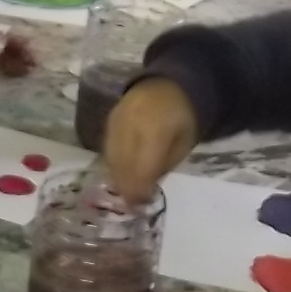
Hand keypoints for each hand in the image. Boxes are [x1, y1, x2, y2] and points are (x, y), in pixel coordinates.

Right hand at [103, 78, 198, 203]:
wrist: (170, 85)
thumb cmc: (184, 119)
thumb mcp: (183, 145)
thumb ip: (163, 166)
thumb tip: (144, 190)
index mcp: (155, 131)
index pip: (140, 168)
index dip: (138, 190)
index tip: (139, 206)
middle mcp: (130, 125)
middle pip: (122, 165)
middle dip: (126, 187)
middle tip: (131, 203)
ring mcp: (116, 121)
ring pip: (111, 157)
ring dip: (117, 177)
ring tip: (125, 191)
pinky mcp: (109, 120)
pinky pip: (107, 147)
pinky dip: (113, 162)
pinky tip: (119, 173)